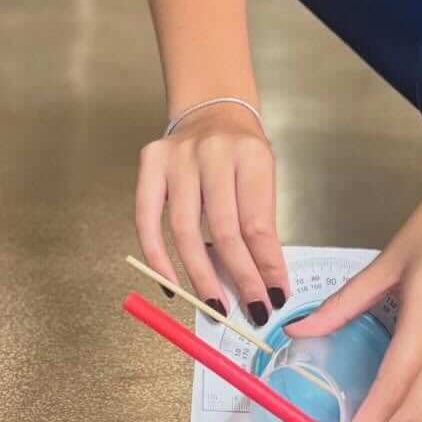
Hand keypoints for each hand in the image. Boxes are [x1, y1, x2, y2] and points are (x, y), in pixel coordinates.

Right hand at [134, 104, 287, 323]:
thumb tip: (262, 283)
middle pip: (223, 230)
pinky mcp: (150, 164)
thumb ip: (260, 226)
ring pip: (184, 230)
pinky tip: (171, 285)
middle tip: (249, 311)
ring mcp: (176, 157)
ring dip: (200, 277)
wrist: (211, 110)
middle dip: (238, 277)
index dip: (266, 266)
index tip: (274, 297)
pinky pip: (146, 221)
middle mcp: (212, 153)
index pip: (258, 223)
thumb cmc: (241, 153)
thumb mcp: (264, 179)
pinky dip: (157, 258)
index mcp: (251, 155)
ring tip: (215, 306)